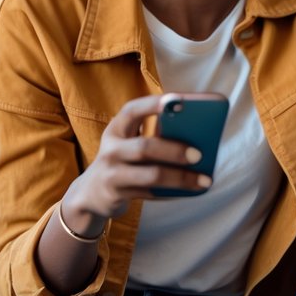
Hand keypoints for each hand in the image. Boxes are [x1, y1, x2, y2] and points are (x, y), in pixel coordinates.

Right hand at [62, 94, 211, 227]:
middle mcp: (111, 149)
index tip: (176, 100)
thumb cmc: (123, 160)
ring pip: (151, 176)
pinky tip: (192, 191)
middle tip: (199, 154)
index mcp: (117, 129)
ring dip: (181, 178)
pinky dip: (174, 193)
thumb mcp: (128, 142)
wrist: (91, 192)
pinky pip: (152, 194)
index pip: (132, 111)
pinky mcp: (116, 195)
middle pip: (145, 148)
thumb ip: (153, 135)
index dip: (153, 105)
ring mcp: (112, 174)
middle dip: (174, 150)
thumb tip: (197, 135)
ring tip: (204, 181)